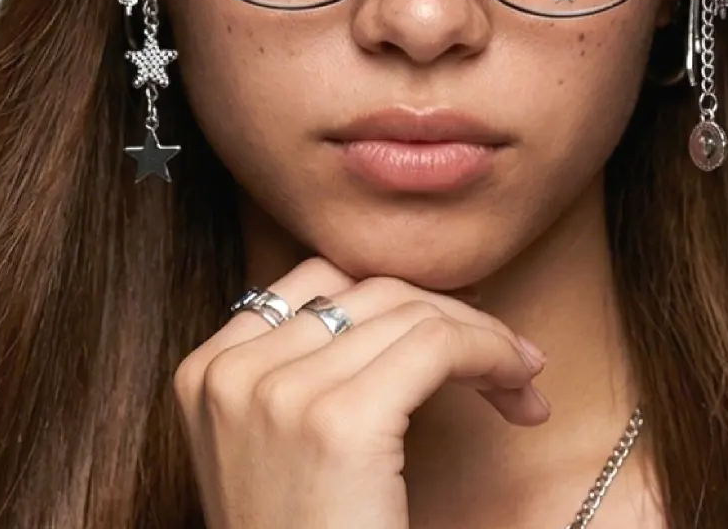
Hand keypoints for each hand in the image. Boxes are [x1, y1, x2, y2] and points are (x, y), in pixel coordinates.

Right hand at [173, 256, 549, 528]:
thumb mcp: (278, 447)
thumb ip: (303, 370)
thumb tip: (399, 303)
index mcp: (207, 372)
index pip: (319, 280)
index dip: (396, 297)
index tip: (451, 327)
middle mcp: (231, 372)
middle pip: (369, 290)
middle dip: (448, 314)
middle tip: (507, 358)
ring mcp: (278, 393)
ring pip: (411, 311)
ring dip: (484, 337)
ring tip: (521, 379)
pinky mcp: (338, 423)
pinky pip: (438, 343)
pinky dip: (492, 353)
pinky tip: (519, 389)